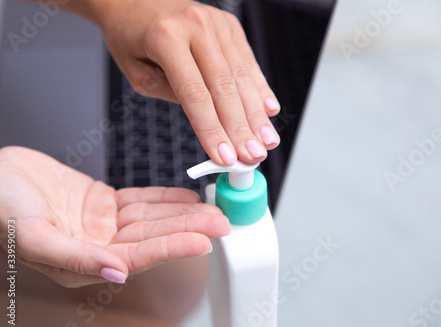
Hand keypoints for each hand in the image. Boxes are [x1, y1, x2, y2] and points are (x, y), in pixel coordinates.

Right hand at [0, 146, 229, 287]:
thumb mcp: (31, 235)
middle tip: (222, 221)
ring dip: (182, 212)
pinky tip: (187, 197)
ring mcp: (102, 224)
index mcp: (83, 264)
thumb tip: (115, 273)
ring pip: (151, 218)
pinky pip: (140, 200)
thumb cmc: (0, 208)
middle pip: (153, 237)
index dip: (172, 247)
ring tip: (213, 208)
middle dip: (188, 228)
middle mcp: (98, 247)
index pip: (139, 257)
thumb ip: (73, 257)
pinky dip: (164, 198)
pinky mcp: (103, 203)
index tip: (204, 240)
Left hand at [68, 0, 280, 165]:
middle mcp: (196, 26)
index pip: (195, 95)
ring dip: (256, 114)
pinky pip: (247, 62)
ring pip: (241, 77)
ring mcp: (217, 24)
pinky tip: (269, 110)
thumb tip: (213, 123)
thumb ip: (175, 96)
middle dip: (241, 128)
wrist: (135, 0)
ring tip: (266, 141)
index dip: (212, 130)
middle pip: (225, 88)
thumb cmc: (131, 38)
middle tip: (253, 156)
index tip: (224, 157)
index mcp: (166, 38)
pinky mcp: (229, 26)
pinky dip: (259, 88)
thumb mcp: (139, 75)